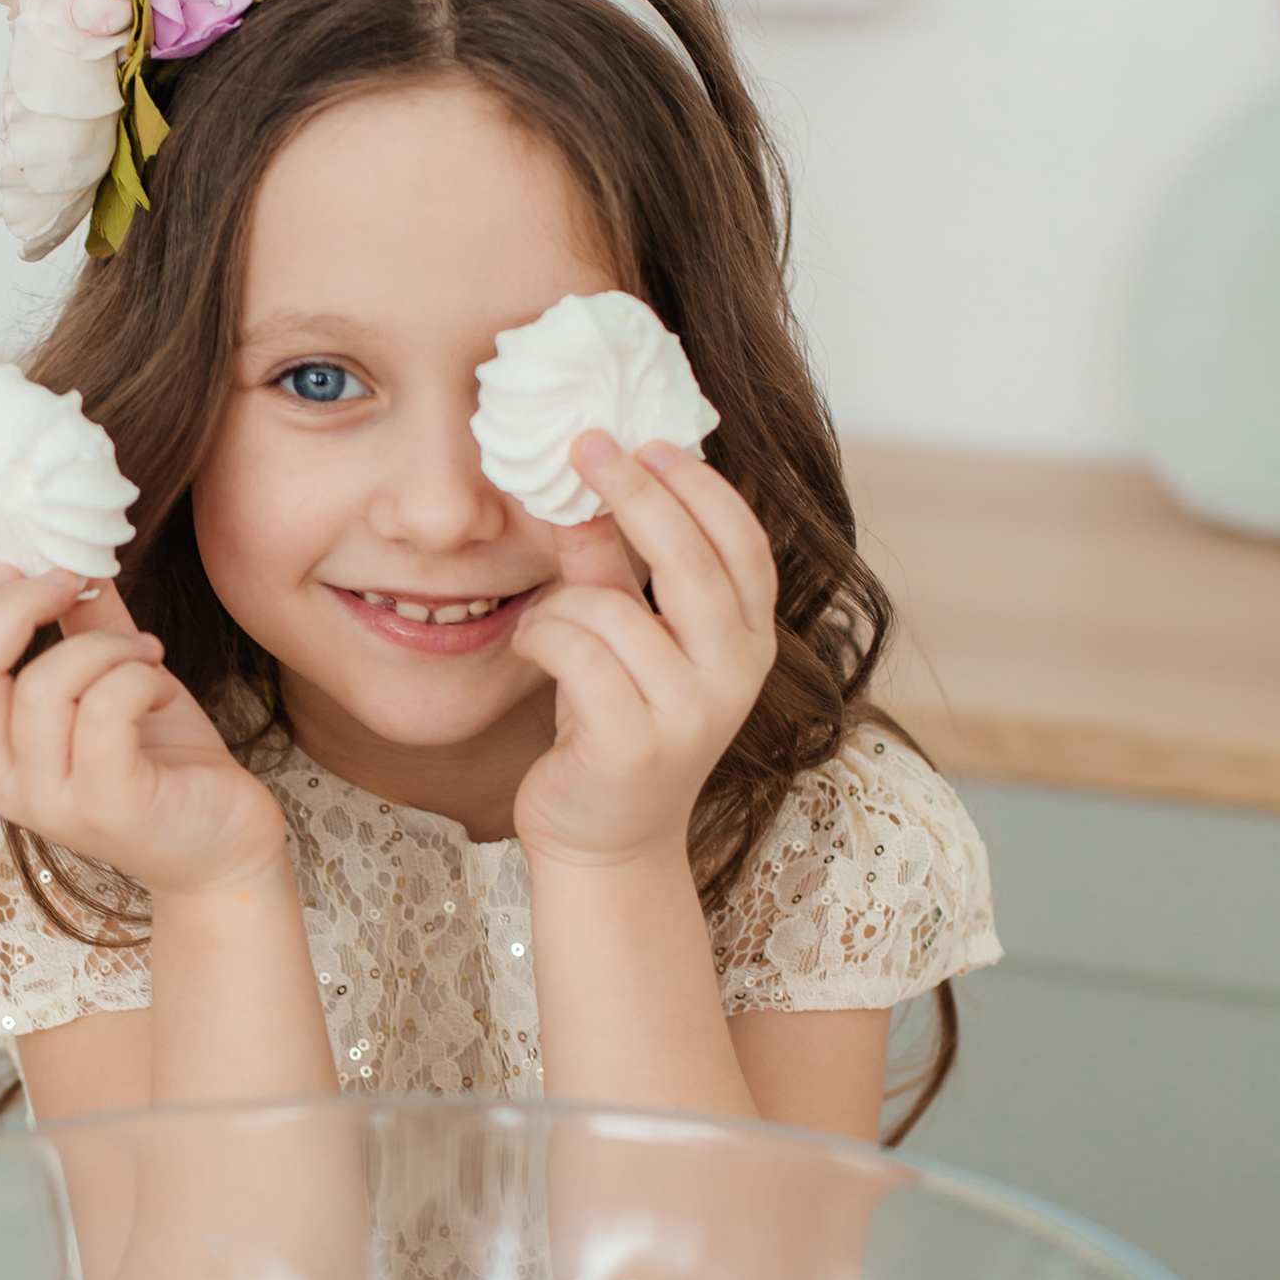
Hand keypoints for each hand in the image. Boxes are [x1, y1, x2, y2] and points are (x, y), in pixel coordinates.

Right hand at [0, 568, 286, 896]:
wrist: (223, 847)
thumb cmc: (166, 766)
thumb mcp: (114, 682)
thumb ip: (83, 626)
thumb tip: (69, 553)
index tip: (22, 569)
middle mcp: (6, 785)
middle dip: (14, 607)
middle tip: (71, 585)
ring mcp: (54, 803)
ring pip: (44, 688)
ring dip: (102, 646)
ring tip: (143, 652)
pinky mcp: (110, 808)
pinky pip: (104, 713)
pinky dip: (136, 677)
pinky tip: (159, 682)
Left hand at [510, 435, 777, 868]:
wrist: (604, 840)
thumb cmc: (613, 729)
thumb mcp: (624, 639)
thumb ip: (613, 568)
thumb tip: (586, 483)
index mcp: (747, 639)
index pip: (741, 542)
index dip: (697, 485)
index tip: (645, 439)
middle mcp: (735, 674)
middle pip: (692, 559)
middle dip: (636, 493)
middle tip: (585, 446)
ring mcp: (690, 713)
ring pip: (614, 609)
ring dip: (562, 602)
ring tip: (543, 623)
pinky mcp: (634, 744)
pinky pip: (578, 653)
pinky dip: (543, 638)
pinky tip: (532, 651)